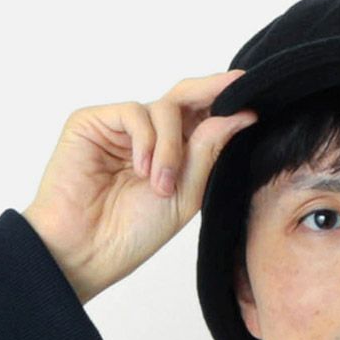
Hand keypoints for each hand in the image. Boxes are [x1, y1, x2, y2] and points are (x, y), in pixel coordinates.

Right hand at [20, 69, 258, 306]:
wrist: (87, 251)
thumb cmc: (131, 233)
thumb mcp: (185, 194)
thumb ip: (209, 150)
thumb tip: (241, 114)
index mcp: (170, 155)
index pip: (200, 118)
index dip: (224, 101)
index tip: (253, 91)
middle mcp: (146, 137)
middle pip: (183, 98)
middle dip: (210, 92)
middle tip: (236, 88)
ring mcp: (118, 128)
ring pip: (163, 109)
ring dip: (171, 147)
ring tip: (159, 186)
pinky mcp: (92, 122)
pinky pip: (134, 112)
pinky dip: (146, 140)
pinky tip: (141, 171)